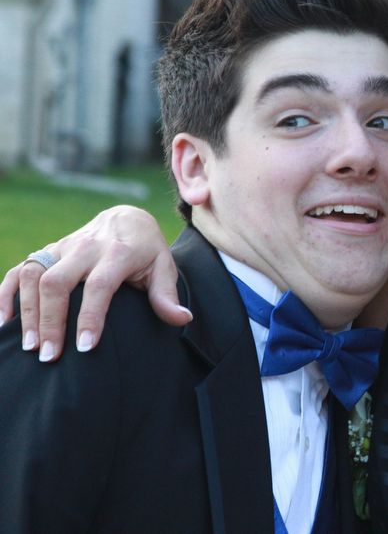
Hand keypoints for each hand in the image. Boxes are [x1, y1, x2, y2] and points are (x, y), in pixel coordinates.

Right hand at [0, 205, 188, 361]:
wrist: (127, 218)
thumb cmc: (147, 250)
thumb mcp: (163, 268)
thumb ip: (166, 295)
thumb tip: (182, 319)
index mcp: (118, 252)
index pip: (99, 286)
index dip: (91, 316)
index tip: (86, 348)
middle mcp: (86, 248)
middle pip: (58, 281)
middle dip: (51, 320)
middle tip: (49, 356)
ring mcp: (62, 248)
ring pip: (34, 275)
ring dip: (28, 311)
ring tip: (29, 346)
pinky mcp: (48, 251)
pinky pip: (18, 270)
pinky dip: (6, 294)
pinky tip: (4, 323)